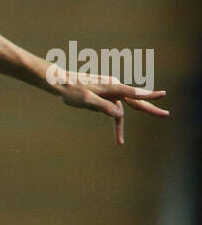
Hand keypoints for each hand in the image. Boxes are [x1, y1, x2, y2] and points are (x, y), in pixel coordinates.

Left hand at [51, 71, 168, 144]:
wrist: (59, 83)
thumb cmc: (71, 90)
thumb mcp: (86, 99)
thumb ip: (103, 106)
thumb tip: (120, 114)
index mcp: (111, 87)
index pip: (133, 92)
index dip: (148, 94)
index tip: (163, 94)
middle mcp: (113, 88)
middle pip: (134, 100)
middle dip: (149, 108)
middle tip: (166, 114)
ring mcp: (109, 92)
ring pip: (122, 109)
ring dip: (119, 126)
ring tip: (119, 142)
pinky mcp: (103, 97)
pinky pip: (111, 111)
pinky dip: (111, 122)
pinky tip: (108, 136)